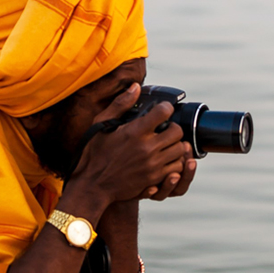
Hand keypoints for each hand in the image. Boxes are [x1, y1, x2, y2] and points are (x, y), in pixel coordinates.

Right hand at [69, 83, 186, 205]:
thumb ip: (120, 104)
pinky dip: (173, 162)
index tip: (162, 110)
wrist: (93, 185)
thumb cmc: (94, 154)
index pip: (164, 112)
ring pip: (180, 151)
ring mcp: (152, 165)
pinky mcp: (154, 179)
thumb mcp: (101, 124)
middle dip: (173, 127)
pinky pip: (176, 168)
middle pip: (177, 132)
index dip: (165, 108)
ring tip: (165, 145)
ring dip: (175, 145)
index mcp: (135, 131)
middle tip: (165, 129)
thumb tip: (136, 87)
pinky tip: (164, 160)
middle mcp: (147, 148)